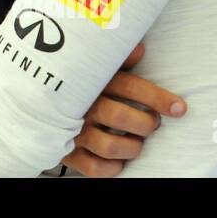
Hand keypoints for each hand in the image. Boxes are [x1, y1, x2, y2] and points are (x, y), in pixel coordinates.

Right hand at [62, 42, 185, 176]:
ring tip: (136, 143)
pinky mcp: (66, 152)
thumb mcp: (96, 67)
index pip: (130, 86)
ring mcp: (72, 130)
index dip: (158, 98)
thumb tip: (139, 48)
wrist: (37, 100)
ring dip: (131, 148)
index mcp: (91, 81)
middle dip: (145, 123)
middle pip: (120, 117)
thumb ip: (118, 59)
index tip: (179, 108)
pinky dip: (112, 168)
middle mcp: (82, 105)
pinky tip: (119, 160)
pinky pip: (93, 168)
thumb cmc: (81, 86)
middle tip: (151, 124)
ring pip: (109, 146)